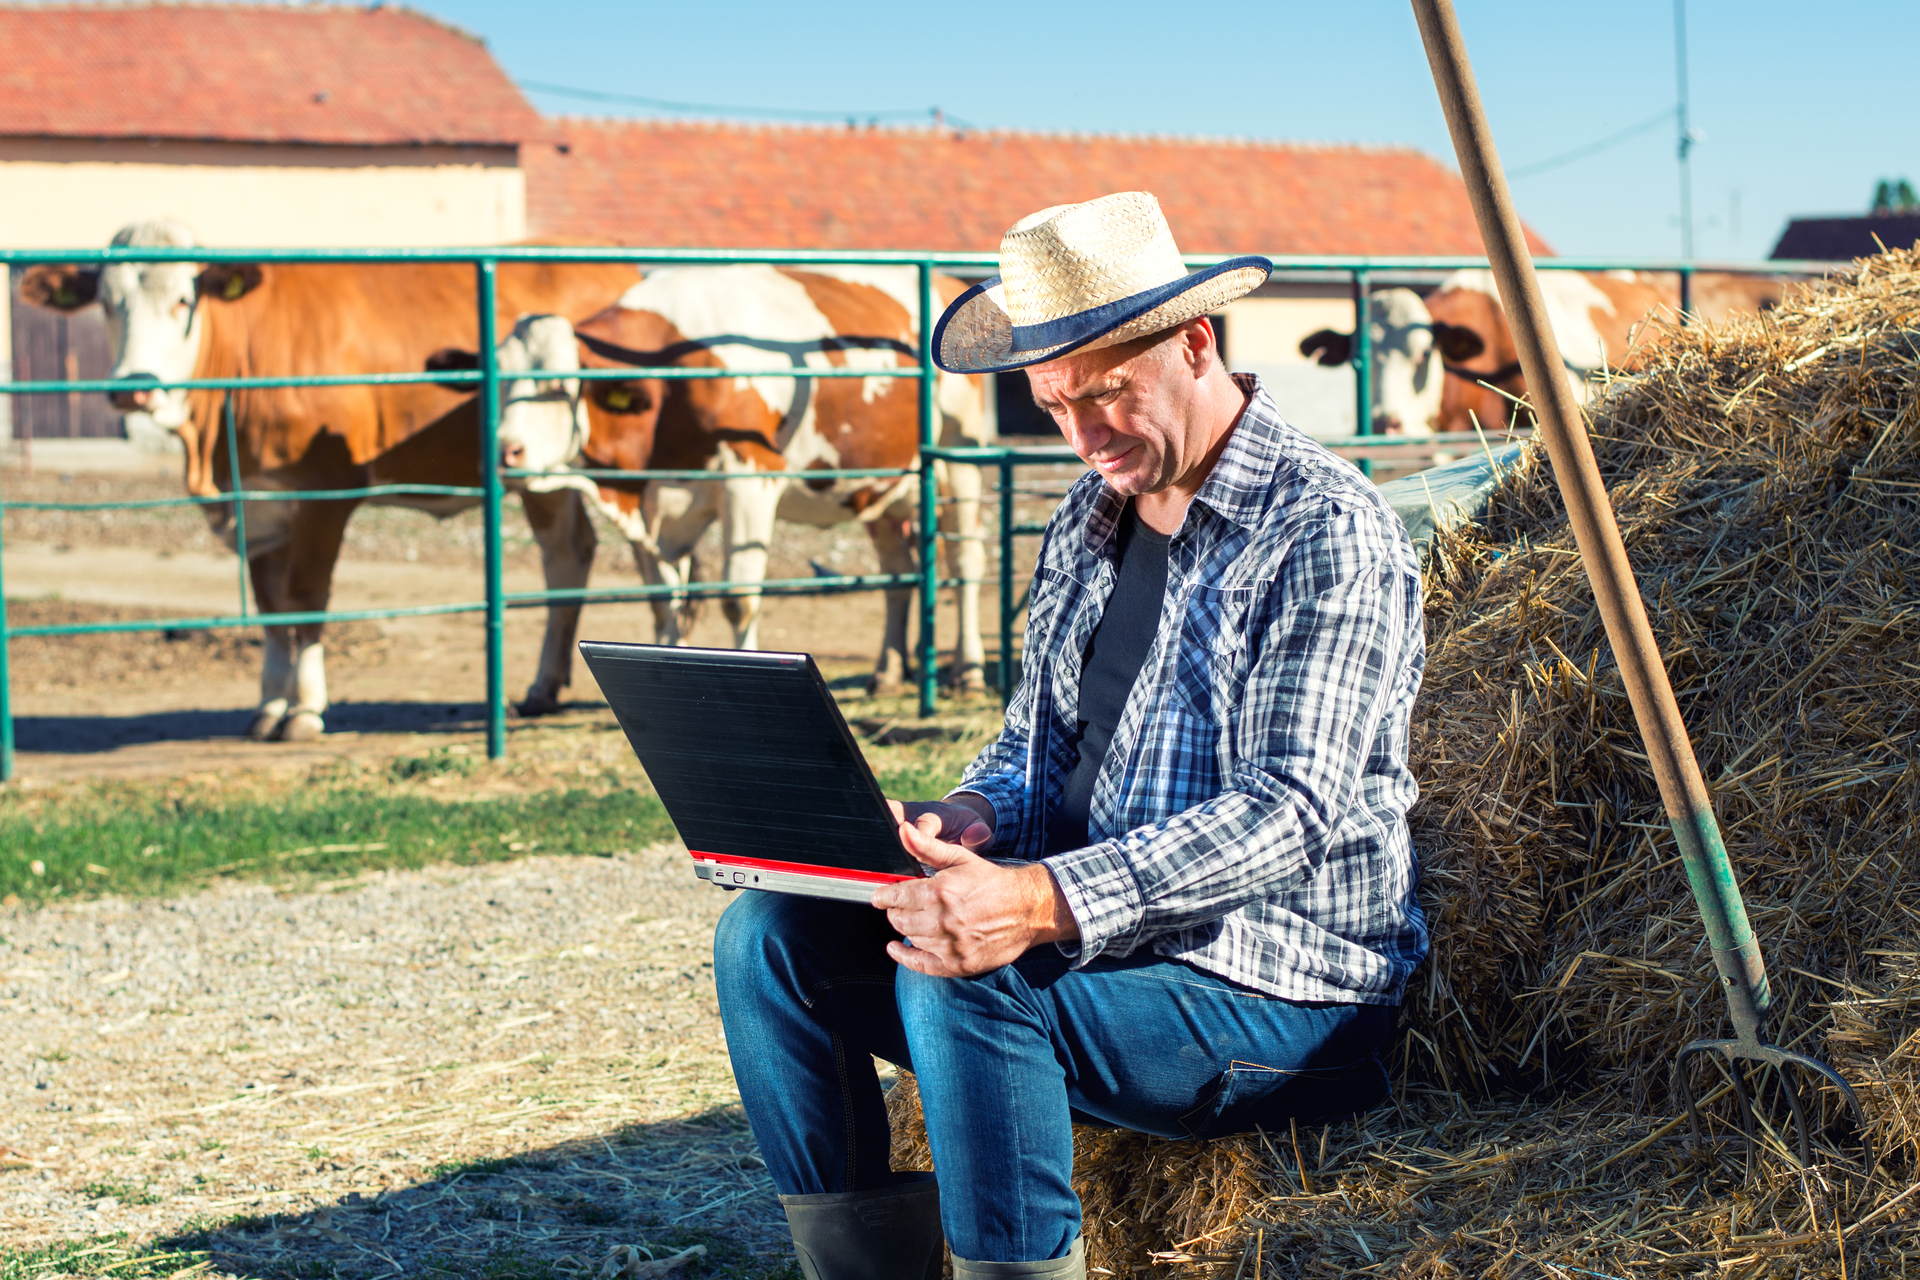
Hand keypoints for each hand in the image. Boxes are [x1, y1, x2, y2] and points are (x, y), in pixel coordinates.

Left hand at [871, 806, 1078, 977]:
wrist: (1027, 909)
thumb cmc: (992, 881)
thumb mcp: (959, 858)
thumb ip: (926, 847)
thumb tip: (903, 830)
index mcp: (939, 892)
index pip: (895, 897)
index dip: (883, 896)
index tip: (880, 896)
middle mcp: (941, 921)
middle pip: (898, 919)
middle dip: (895, 911)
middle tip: (900, 905)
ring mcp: (950, 945)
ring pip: (909, 938)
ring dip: (907, 928)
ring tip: (916, 918)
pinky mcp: (958, 964)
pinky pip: (921, 965)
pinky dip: (904, 957)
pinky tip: (895, 948)